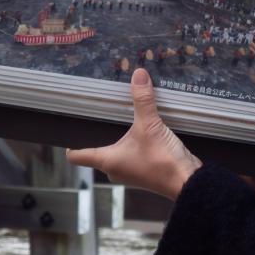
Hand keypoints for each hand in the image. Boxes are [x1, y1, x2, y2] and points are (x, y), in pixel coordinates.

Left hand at [67, 69, 201, 199]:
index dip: (70, 143)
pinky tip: (137, 126)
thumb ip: (142, 100)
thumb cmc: (162, 160)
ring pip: (114, 152)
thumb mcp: (149, 125)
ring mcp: (129, 170)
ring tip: (116, 114)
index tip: (66, 128)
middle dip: (95, 134)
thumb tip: (138, 73)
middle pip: (95, 152)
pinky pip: (130, 153)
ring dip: (115, 137)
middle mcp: (114, 168)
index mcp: (107, 161)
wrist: (187, 181)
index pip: (77, 156)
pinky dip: (130, 141)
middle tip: (94, 111)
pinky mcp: (144, 168)